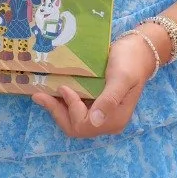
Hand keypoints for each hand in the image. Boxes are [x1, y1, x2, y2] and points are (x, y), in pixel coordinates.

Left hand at [31, 33, 153, 137]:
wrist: (137, 50)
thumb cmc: (130, 62)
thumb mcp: (121, 78)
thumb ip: (109, 99)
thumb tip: (95, 121)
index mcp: (115, 120)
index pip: (85, 125)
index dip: (72, 109)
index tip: (65, 88)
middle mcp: (106, 121)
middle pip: (75, 127)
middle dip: (56, 112)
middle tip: (38, 95)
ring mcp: (100, 113)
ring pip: (72, 120)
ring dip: (56, 109)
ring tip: (40, 94)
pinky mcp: (95, 103)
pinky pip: (75, 109)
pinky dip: (62, 103)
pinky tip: (52, 91)